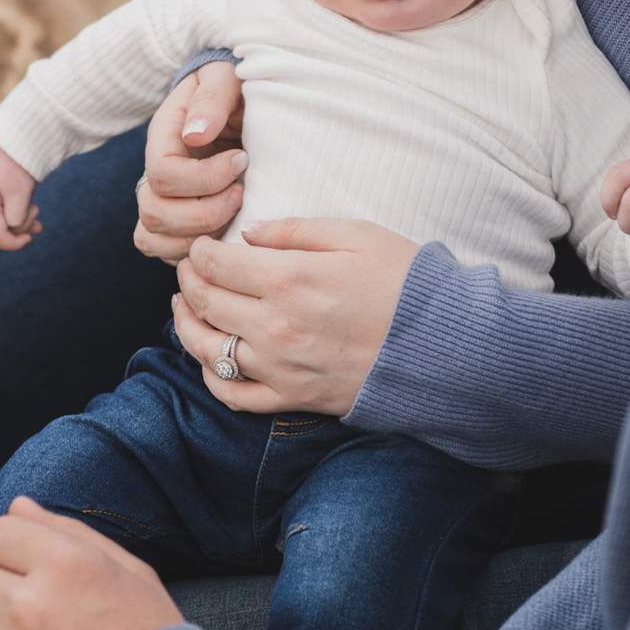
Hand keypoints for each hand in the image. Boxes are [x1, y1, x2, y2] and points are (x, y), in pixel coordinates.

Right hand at [0, 136, 40, 249]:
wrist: (16, 131)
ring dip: (19, 218)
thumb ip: (16, 218)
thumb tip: (15, 231)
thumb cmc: (18, 162)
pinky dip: (14, 209)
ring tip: (36, 209)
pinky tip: (29, 208)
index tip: (30, 239)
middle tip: (37, 214)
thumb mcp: (20, 193)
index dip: (13, 243)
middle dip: (18, 227)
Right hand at [134, 63, 246, 265]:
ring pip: (155, 238)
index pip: (162, 172)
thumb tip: (195, 136)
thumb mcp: (227, 77)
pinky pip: (169, 253)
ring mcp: (164, 200)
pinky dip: (197, 253)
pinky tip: (230, 231)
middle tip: (243, 190)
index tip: (241, 159)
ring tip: (238, 212)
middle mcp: (156, 173)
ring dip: (201, 236)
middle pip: (154, 212)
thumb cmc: (237, 86)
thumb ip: (211, 98)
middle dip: (205, 212)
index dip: (204, 177)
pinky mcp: (179, 224)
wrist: (244, 103)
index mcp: (164, 136)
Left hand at [171, 217, 418, 413]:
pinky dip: (212, 377)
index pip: (214, 264)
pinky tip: (210, 357)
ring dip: (187, 324)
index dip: (199, 251)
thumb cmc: (405, 282)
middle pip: (205, 302)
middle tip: (190, 268)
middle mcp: (276, 327)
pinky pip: (234, 395)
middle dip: (189, 280)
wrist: (443, 346)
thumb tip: (247, 235)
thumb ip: (295, 230)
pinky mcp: (293, 398)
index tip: (202, 246)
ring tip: (186, 307)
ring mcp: (282, 368)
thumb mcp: (357, 235)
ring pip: (208, 350)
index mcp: (289, 280)